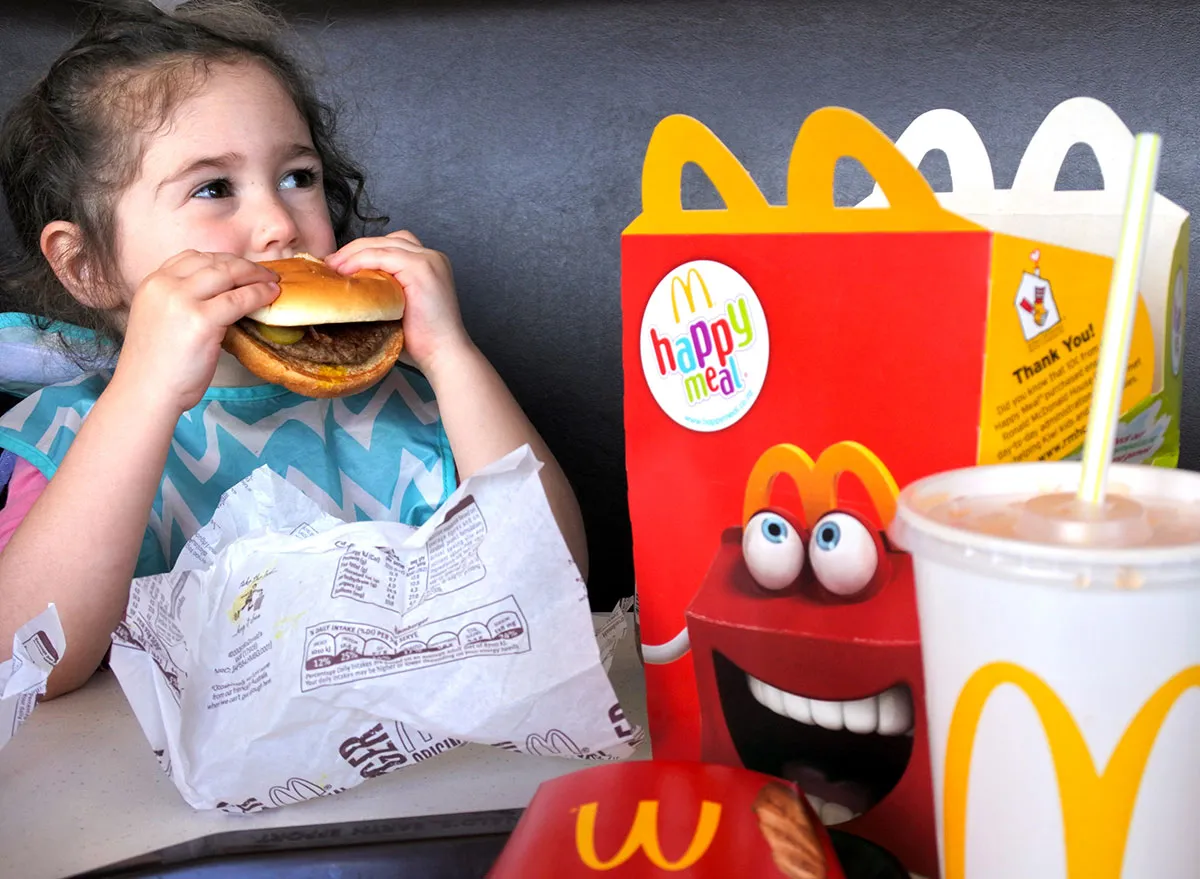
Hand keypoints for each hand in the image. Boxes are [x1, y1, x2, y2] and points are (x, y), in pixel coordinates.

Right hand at [113, 251, 278, 413]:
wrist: (146, 392)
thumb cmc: (157, 366)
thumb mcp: (161, 319)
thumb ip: (181, 302)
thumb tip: (219, 296)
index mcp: (152, 283)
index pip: (191, 257)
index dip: (221, 260)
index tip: (240, 267)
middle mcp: (165, 285)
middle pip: (213, 262)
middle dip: (243, 265)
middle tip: (265, 273)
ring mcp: (182, 300)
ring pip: (228, 274)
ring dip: (255, 275)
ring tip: (272, 281)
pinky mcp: (202, 319)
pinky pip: (239, 299)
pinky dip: (259, 294)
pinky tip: (271, 295)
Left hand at [324, 231, 469, 372]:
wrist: (443, 355)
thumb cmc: (422, 341)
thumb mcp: (399, 307)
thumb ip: (383, 291)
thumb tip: (348, 288)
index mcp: (428, 265)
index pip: (390, 246)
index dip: (362, 251)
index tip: (338, 266)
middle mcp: (432, 257)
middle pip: (385, 240)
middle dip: (354, 249)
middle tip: (330, 264)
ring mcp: (428, 260)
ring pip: (382, 245)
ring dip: (353, 253)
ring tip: (333, 268)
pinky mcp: (421, 269)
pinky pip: (382, 255)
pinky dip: (361, 260)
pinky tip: (346, 271)